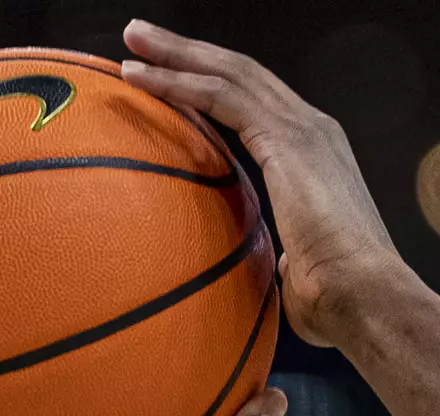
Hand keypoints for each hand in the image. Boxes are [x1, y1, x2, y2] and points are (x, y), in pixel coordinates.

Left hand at [121, 20, 401, 347]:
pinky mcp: (287, 139)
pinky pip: (222, 96)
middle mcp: (309, 130)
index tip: (166, 78)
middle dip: (187, 53)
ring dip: (176, 54)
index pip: (250, 105)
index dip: (207, 86)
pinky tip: (141, 77)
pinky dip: (178, 82)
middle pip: (238, 74)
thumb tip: (250, 271)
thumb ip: (270, 254)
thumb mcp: (291, 267)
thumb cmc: (329, 299)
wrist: (360, 296)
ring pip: (228, 73)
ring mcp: (302, 129)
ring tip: (133, 40)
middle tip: (140, 38)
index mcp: (310, 156)